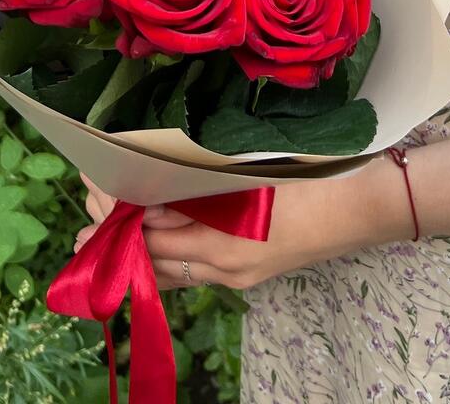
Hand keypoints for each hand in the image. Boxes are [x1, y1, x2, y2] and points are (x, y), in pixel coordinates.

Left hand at [76, 158, 411, 289]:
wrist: (364, 205)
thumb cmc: (314, 177)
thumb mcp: (254, 175)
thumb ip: (202, 189)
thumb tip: (153, 198)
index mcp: (229, 240)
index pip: (156, 233)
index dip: (121, 214)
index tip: (95, 191)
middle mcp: (229, 267)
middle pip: (157, 259)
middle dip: (118, 237)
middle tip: (85, 216)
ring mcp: (240, 275)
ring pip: (173, 272)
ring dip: (137, 253)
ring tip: (102, 239)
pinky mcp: (249, 273)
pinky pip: (195, 274)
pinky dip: (167, 262)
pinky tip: (151, 249)